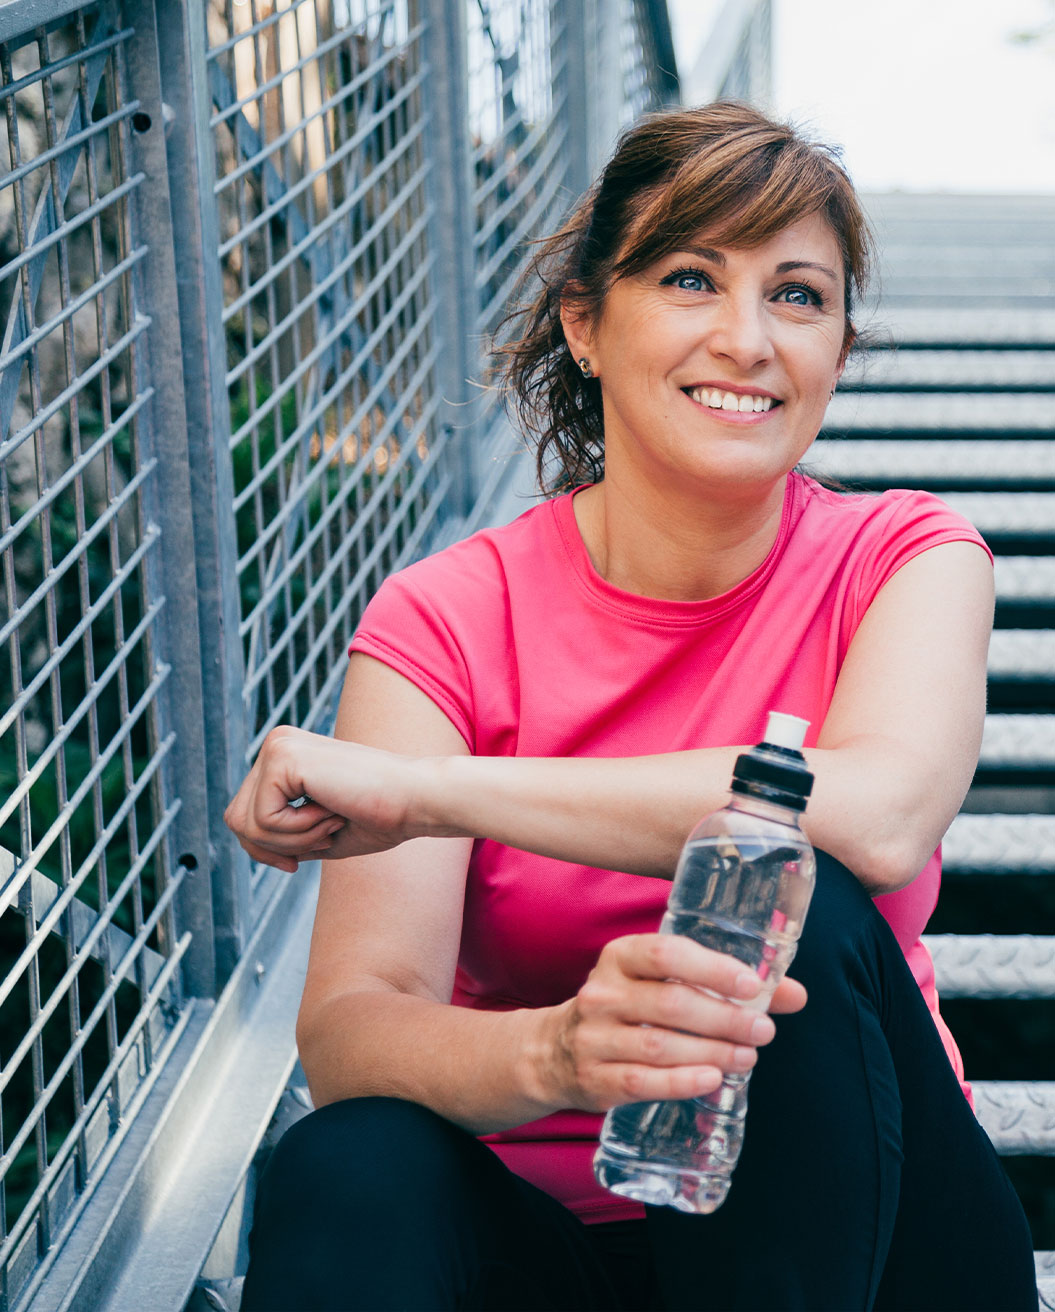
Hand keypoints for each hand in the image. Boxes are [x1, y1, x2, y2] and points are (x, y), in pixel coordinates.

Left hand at [224, 726, 430, 870]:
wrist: (415, 799)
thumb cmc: (380, 816)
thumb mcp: (317, 832)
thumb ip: (282, 834)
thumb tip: (248, 843)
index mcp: (285, 755)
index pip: (243, 814)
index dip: (264, 850)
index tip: (296, 864)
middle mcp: (276, 743)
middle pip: (235, 819)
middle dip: (273, 848)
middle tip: (323, 836)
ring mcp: (277, 746)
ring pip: (245, 823)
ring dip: (291, 841)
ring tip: (330, 824)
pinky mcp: (283, 757)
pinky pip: (263, 820)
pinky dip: (298, 833)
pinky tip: (331, 812)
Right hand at [534, 933, 805, 1111]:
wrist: (556, 1050)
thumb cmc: (628, 1008)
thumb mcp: (662, 984)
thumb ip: (725, 986)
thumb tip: (794, 994)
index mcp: (620, 957)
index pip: (666, 953)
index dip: (711, 968)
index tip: (751, 985)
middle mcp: (603, 993)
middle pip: (670, 1003)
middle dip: (724, 1018)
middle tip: (762, 1030)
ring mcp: (594, 1037)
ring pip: (660, 1044)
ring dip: (711, 1052)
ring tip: (747, 1056)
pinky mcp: (595, 1078)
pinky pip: (641, 1081)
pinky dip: (681, 1082)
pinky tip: (712, 1079)